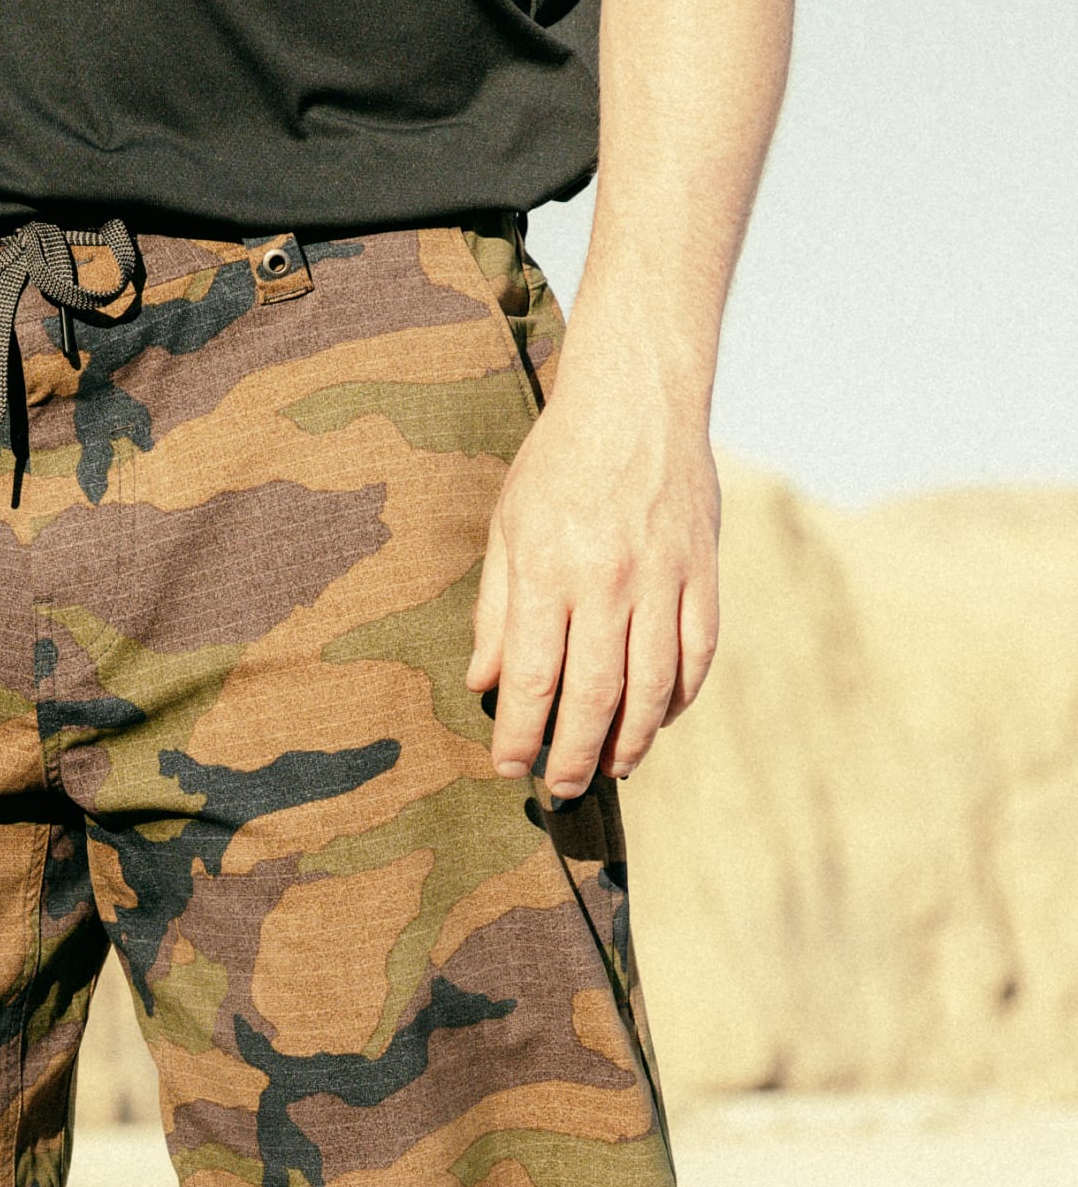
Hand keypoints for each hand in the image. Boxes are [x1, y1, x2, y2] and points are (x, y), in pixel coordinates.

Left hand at [466, 361, 720, 799]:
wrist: (637, 396)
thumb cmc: (559, 463)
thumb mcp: (507, 528)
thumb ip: (496, 611)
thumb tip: (483, 683)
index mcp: (550, 571)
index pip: (534, 679)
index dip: (521, 735)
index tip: (509, 767)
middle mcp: (609, 581)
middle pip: (595, 696)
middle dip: (575, 756)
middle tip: (561, 789)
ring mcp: (664, 579)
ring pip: (653, 686)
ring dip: (633, 741)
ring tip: (613, 768)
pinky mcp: (703, 572)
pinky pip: (697, 653)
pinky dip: (679, 698)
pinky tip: (659, 720)